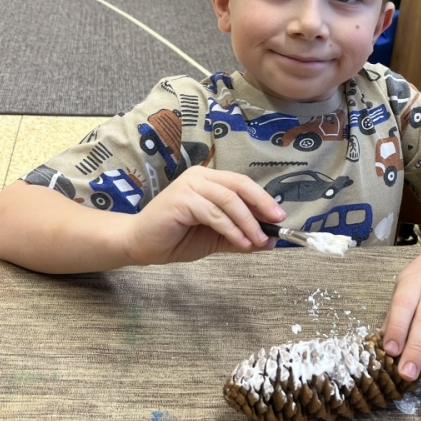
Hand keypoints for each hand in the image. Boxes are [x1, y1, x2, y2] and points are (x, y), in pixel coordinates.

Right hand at [127, 166, 286, 264]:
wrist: (140, 244)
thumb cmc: (176, 237)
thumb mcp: (216, 237)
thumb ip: (240, 236)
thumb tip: (270, 240)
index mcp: (209, 180)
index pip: (242, 184)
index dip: (263, 198)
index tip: (280, 217)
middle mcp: (200, 177)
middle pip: (239, 185)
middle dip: (262, 204)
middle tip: (276, 223)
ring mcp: (189, 186)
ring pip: (229, 200)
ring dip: (247, 222)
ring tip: (257, 241)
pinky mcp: (181, 200)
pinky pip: (214, 213)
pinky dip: (231, 228)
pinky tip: (241, 242)